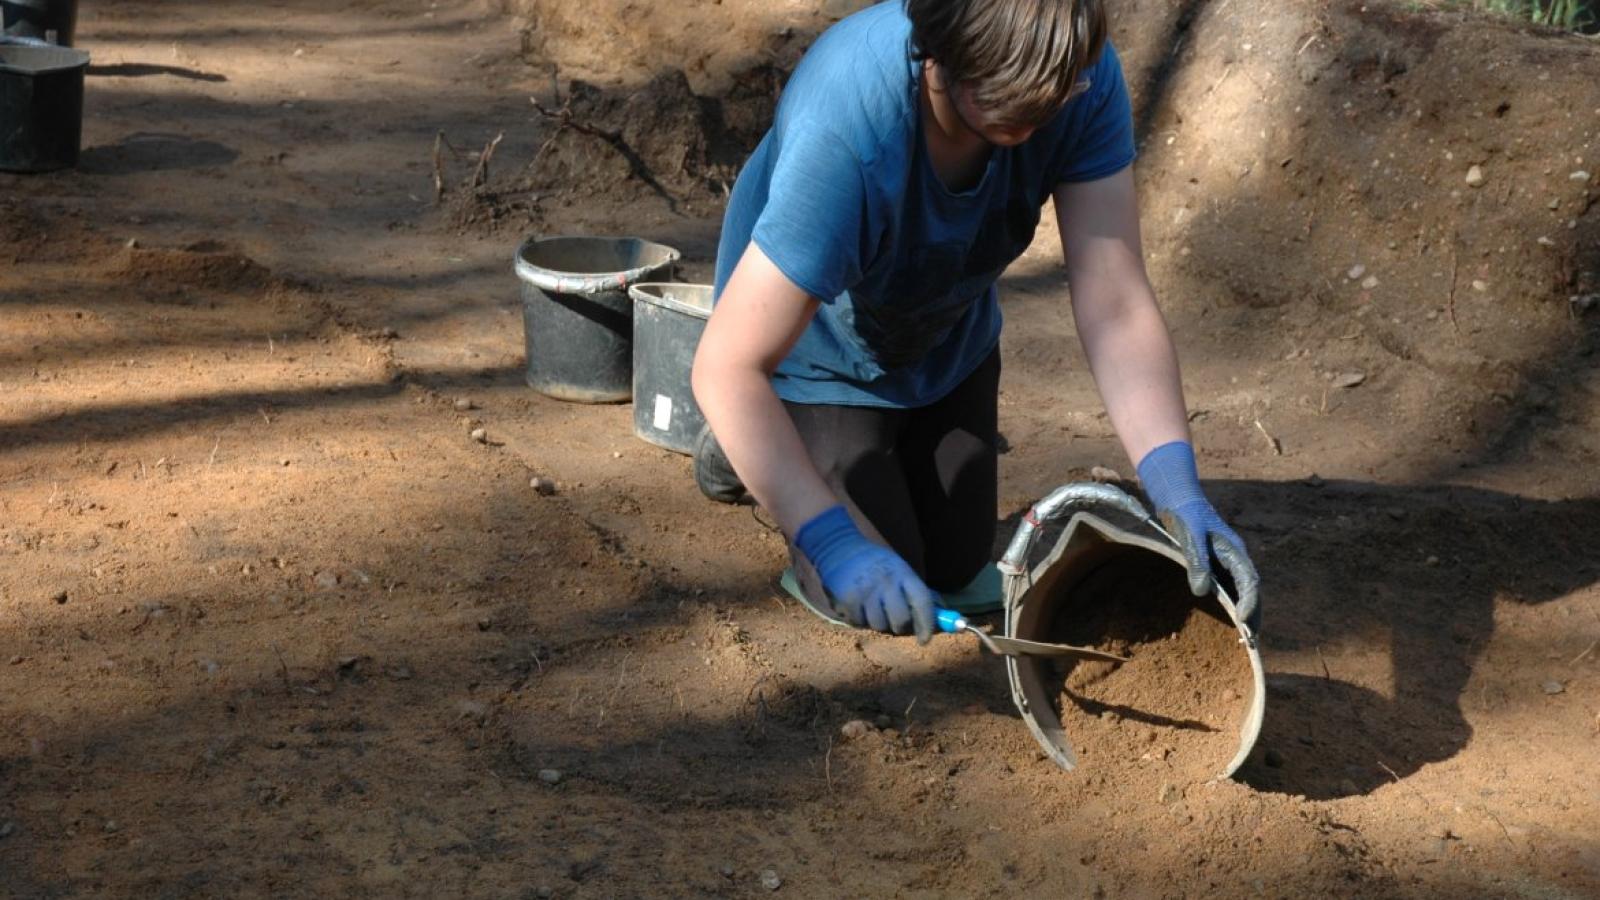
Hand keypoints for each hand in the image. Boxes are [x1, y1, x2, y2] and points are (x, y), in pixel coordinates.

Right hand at [794, 505, 936, 642]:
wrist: (839, 548)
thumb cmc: (875, 564)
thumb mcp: (899, 569)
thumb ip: (916, 592)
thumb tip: (940, 614)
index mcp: (903, 572)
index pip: (922, 602)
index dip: (927, 624)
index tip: (925, 640)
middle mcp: (886, 582)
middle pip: (901, 620)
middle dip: (900, 627)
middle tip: (895, 624)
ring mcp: (866, 591)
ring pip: (879, 625)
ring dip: (878, 623)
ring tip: (873, 609)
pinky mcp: (848, 599)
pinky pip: (859, 623)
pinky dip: (859, 620)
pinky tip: (858, 606)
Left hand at [1136, 441, 1260, 629]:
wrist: (1178, 498)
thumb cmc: (1184, 515)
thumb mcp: (1188, 536)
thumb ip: (1197, 562)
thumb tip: (1202, 591)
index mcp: (1233, 550)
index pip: (1248, 582)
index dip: (1249, 603)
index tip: (1243, 623)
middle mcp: (1235, 557)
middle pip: (1250, 590)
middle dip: (1253, 615)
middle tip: (1251, 642)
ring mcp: (1227, 561)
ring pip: (1242, 591)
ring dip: (1245, 613)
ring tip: (1245, 639)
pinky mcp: (1216, 564)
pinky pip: (1229, 588)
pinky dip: (1232, 605)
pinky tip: (1227, 621)